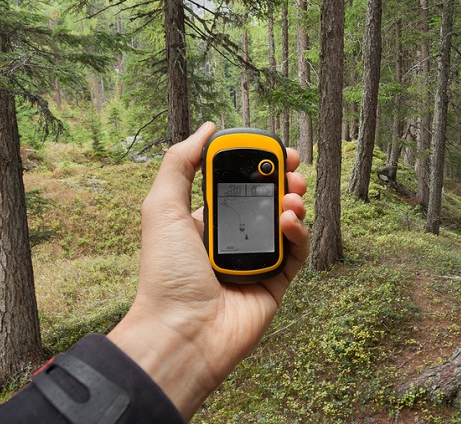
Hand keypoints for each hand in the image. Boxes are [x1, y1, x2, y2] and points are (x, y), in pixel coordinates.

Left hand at [107, 122, 308, 418]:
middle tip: (294, 169)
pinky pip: (296, 253)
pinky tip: (289, 222)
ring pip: (286, 224)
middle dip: (284, 181)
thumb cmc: (166, 273)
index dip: (258, 166)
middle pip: (267, 201)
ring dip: (293, 203)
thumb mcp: (162, 207)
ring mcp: (255, 262)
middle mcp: (231, 240)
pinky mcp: (275, 284)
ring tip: (292, 197)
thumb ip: (180, 163)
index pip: (237, 185)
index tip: (274, 151)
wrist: (181, 332)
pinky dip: (298, 233)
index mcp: (204, 222)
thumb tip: (207, 128)